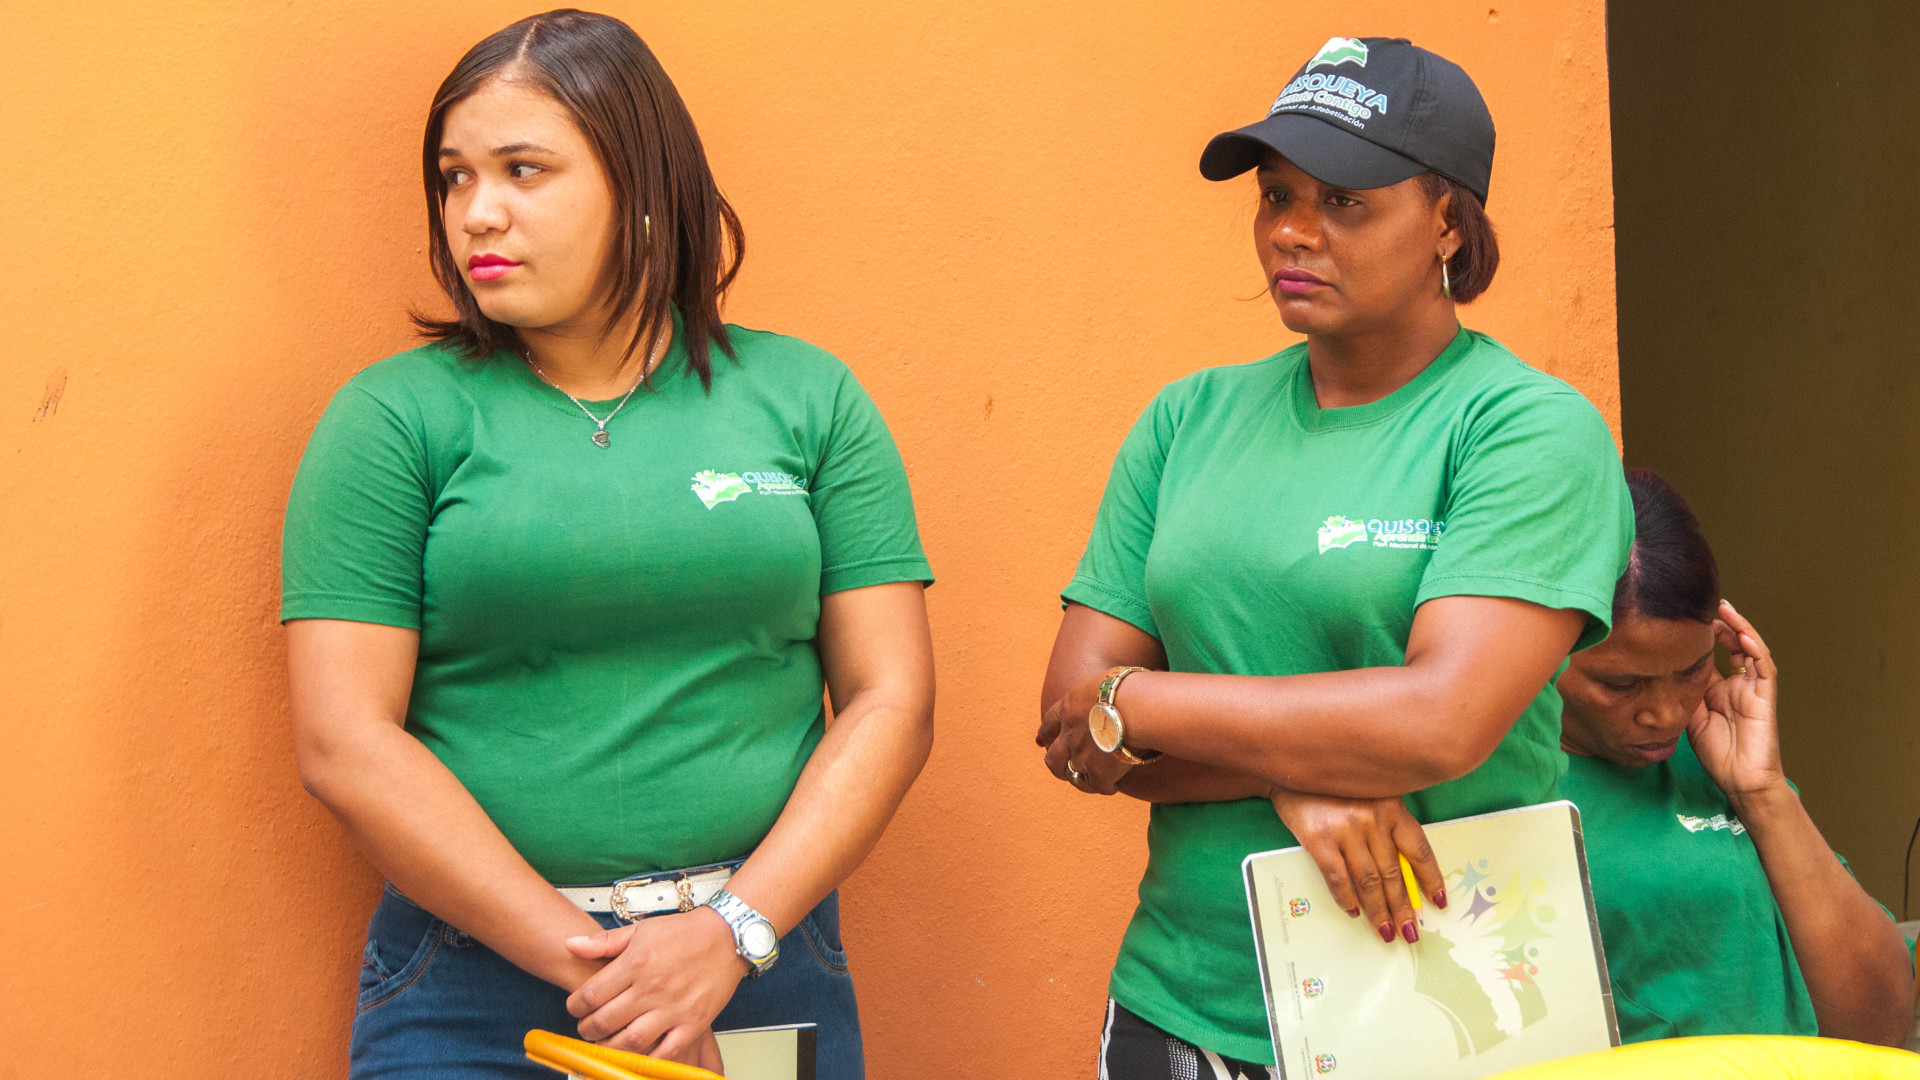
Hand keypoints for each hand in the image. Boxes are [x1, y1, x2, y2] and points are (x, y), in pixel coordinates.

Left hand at [563, 908, 748, 1059]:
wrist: (728, 937)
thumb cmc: (685, 933)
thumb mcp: (641, 929)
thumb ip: (603, 941)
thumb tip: (570, 944)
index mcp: (635, 963)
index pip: (590, 994)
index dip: (574, 1005)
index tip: (576, 1007)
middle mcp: (651, 988)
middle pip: (604, 1021)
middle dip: (587, 1028)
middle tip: (588, 1027)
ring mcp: (673, 1009)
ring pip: (630, 1041)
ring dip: (610, 1046)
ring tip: (607, 1040)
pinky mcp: (692, 1023)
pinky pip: (665, 1051)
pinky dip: (648, 1057)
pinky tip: (639, 1052)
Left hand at [1039, 674, 1131, 794]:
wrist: (1133, 707)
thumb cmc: (1126, 687)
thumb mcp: (1105, 681)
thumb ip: (1101, 692)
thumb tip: (1116, 693)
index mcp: (1069, 708)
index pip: (1049, 722)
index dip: (1045, 732)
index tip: (1041, 740)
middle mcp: (1069, 735)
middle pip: (1053, 756)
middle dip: (1055, 764)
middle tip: (1060, 768)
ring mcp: (1082, 756)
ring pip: (1071, 775)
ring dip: (1078, 779)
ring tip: (1089, 781)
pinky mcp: (1099, 773)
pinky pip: (1098, 787)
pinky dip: (1105, 787)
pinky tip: (1112, 786)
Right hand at [1271, 789, 1445, 944]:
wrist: (1292, 767)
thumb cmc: (1336, 785)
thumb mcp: (1370, 795)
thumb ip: (1386, 826)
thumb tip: (1404, 872)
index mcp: (1391, 806)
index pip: (1418, 850)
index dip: (1431, 879)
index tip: (1439, 902)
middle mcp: (1372, 818)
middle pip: (1394, 873)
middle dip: (1404, 907)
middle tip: (1410, 932)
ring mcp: (1345, 829)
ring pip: (1369, 881)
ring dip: (1379, 912)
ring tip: (1386, 932)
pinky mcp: (1318, 839)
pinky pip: (1338, 878)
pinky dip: (1347, 899)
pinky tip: (1354, 912)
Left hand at [1688, 599, 1783, 806]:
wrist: (1741, 781)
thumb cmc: (1717, 754)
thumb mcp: (1690, 716)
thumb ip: (1683, 692)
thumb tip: (1663, 669)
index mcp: (1719, 689)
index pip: (1713, 654)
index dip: (1703, 636)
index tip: (1685, 620)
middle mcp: (1738, 684)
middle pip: (1734, 645)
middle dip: (1722, 625)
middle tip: (1706, 607)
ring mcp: (1753, 689)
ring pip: (1751, 650)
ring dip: (1740, 629)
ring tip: (1726, 610)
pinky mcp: (1766, 697)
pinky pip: (1764, 669)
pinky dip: (1756, 650)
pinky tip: (1744, 636)